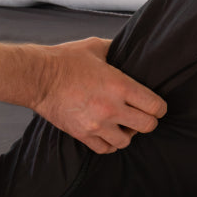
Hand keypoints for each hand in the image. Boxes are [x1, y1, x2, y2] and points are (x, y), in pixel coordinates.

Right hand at [32, 37, 167, 153]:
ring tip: (122, 125)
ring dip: (127, 133)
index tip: (156, 106)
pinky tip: (108, 134)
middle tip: (140, 115)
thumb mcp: (96, 47)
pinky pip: (106, 149)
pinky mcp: (82, 134)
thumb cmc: (65, 60)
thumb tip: (128, 49)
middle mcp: (111, 108)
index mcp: (120, 85)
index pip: (156, 106)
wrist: (37, 77)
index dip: (160, 108)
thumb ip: (116, 50)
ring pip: (126, 141)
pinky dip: (110, 144)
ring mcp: (97, 124)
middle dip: (147, 121)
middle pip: (148, 126)